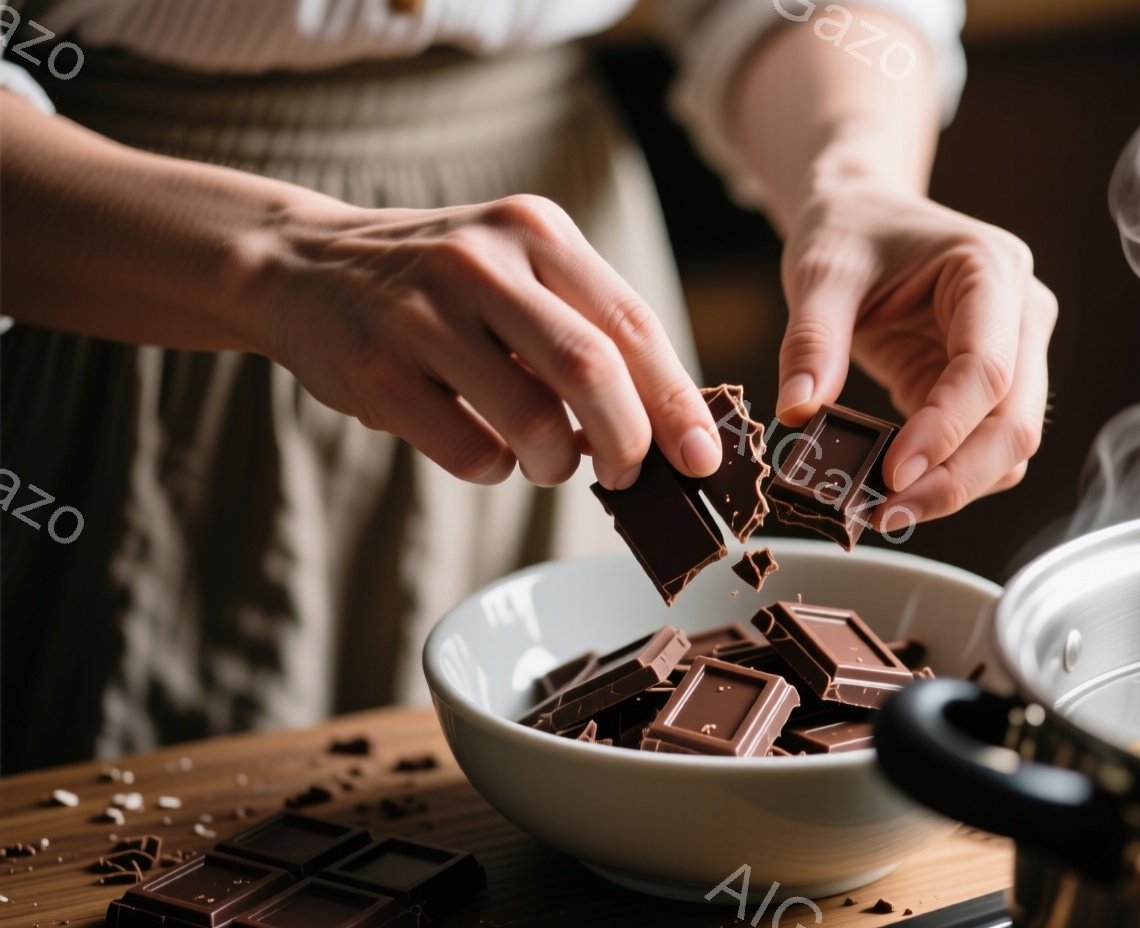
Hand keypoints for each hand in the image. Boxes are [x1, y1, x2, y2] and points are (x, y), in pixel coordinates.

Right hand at [245, 194, 720, 488]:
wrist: (301, 265)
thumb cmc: (439, 287)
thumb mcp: (515, 269)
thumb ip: (586, 328)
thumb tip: (669, 426)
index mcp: (536, 232)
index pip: (632, 324)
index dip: (677, 401)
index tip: (703, 458)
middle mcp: (483, 262)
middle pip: (593, 373)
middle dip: (628, 443)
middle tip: (628, 474)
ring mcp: (425, 316)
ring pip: (535, 423)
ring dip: (557, 465)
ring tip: (549, 460)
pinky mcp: (379, 373)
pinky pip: (473, 451)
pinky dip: (497, 469)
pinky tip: (489, 451)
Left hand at [775, 184, 1054, 523]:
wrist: (863, 215)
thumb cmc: (849, 231)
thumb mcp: (819, 272)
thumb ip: (812, 340)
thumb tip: (799, 413)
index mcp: (991, 270)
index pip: (988, 369)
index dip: (946, 430)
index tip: (893, 475)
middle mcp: (1022, 314)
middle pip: (1016, 422)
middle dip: (955, 479)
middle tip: (885, 515)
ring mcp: (1017, 354)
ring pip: (1010, 448)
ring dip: (953, 489)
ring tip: (882, 511)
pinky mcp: (992, 389)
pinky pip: (983, 450)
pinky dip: (945, 478)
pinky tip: (891, 491)